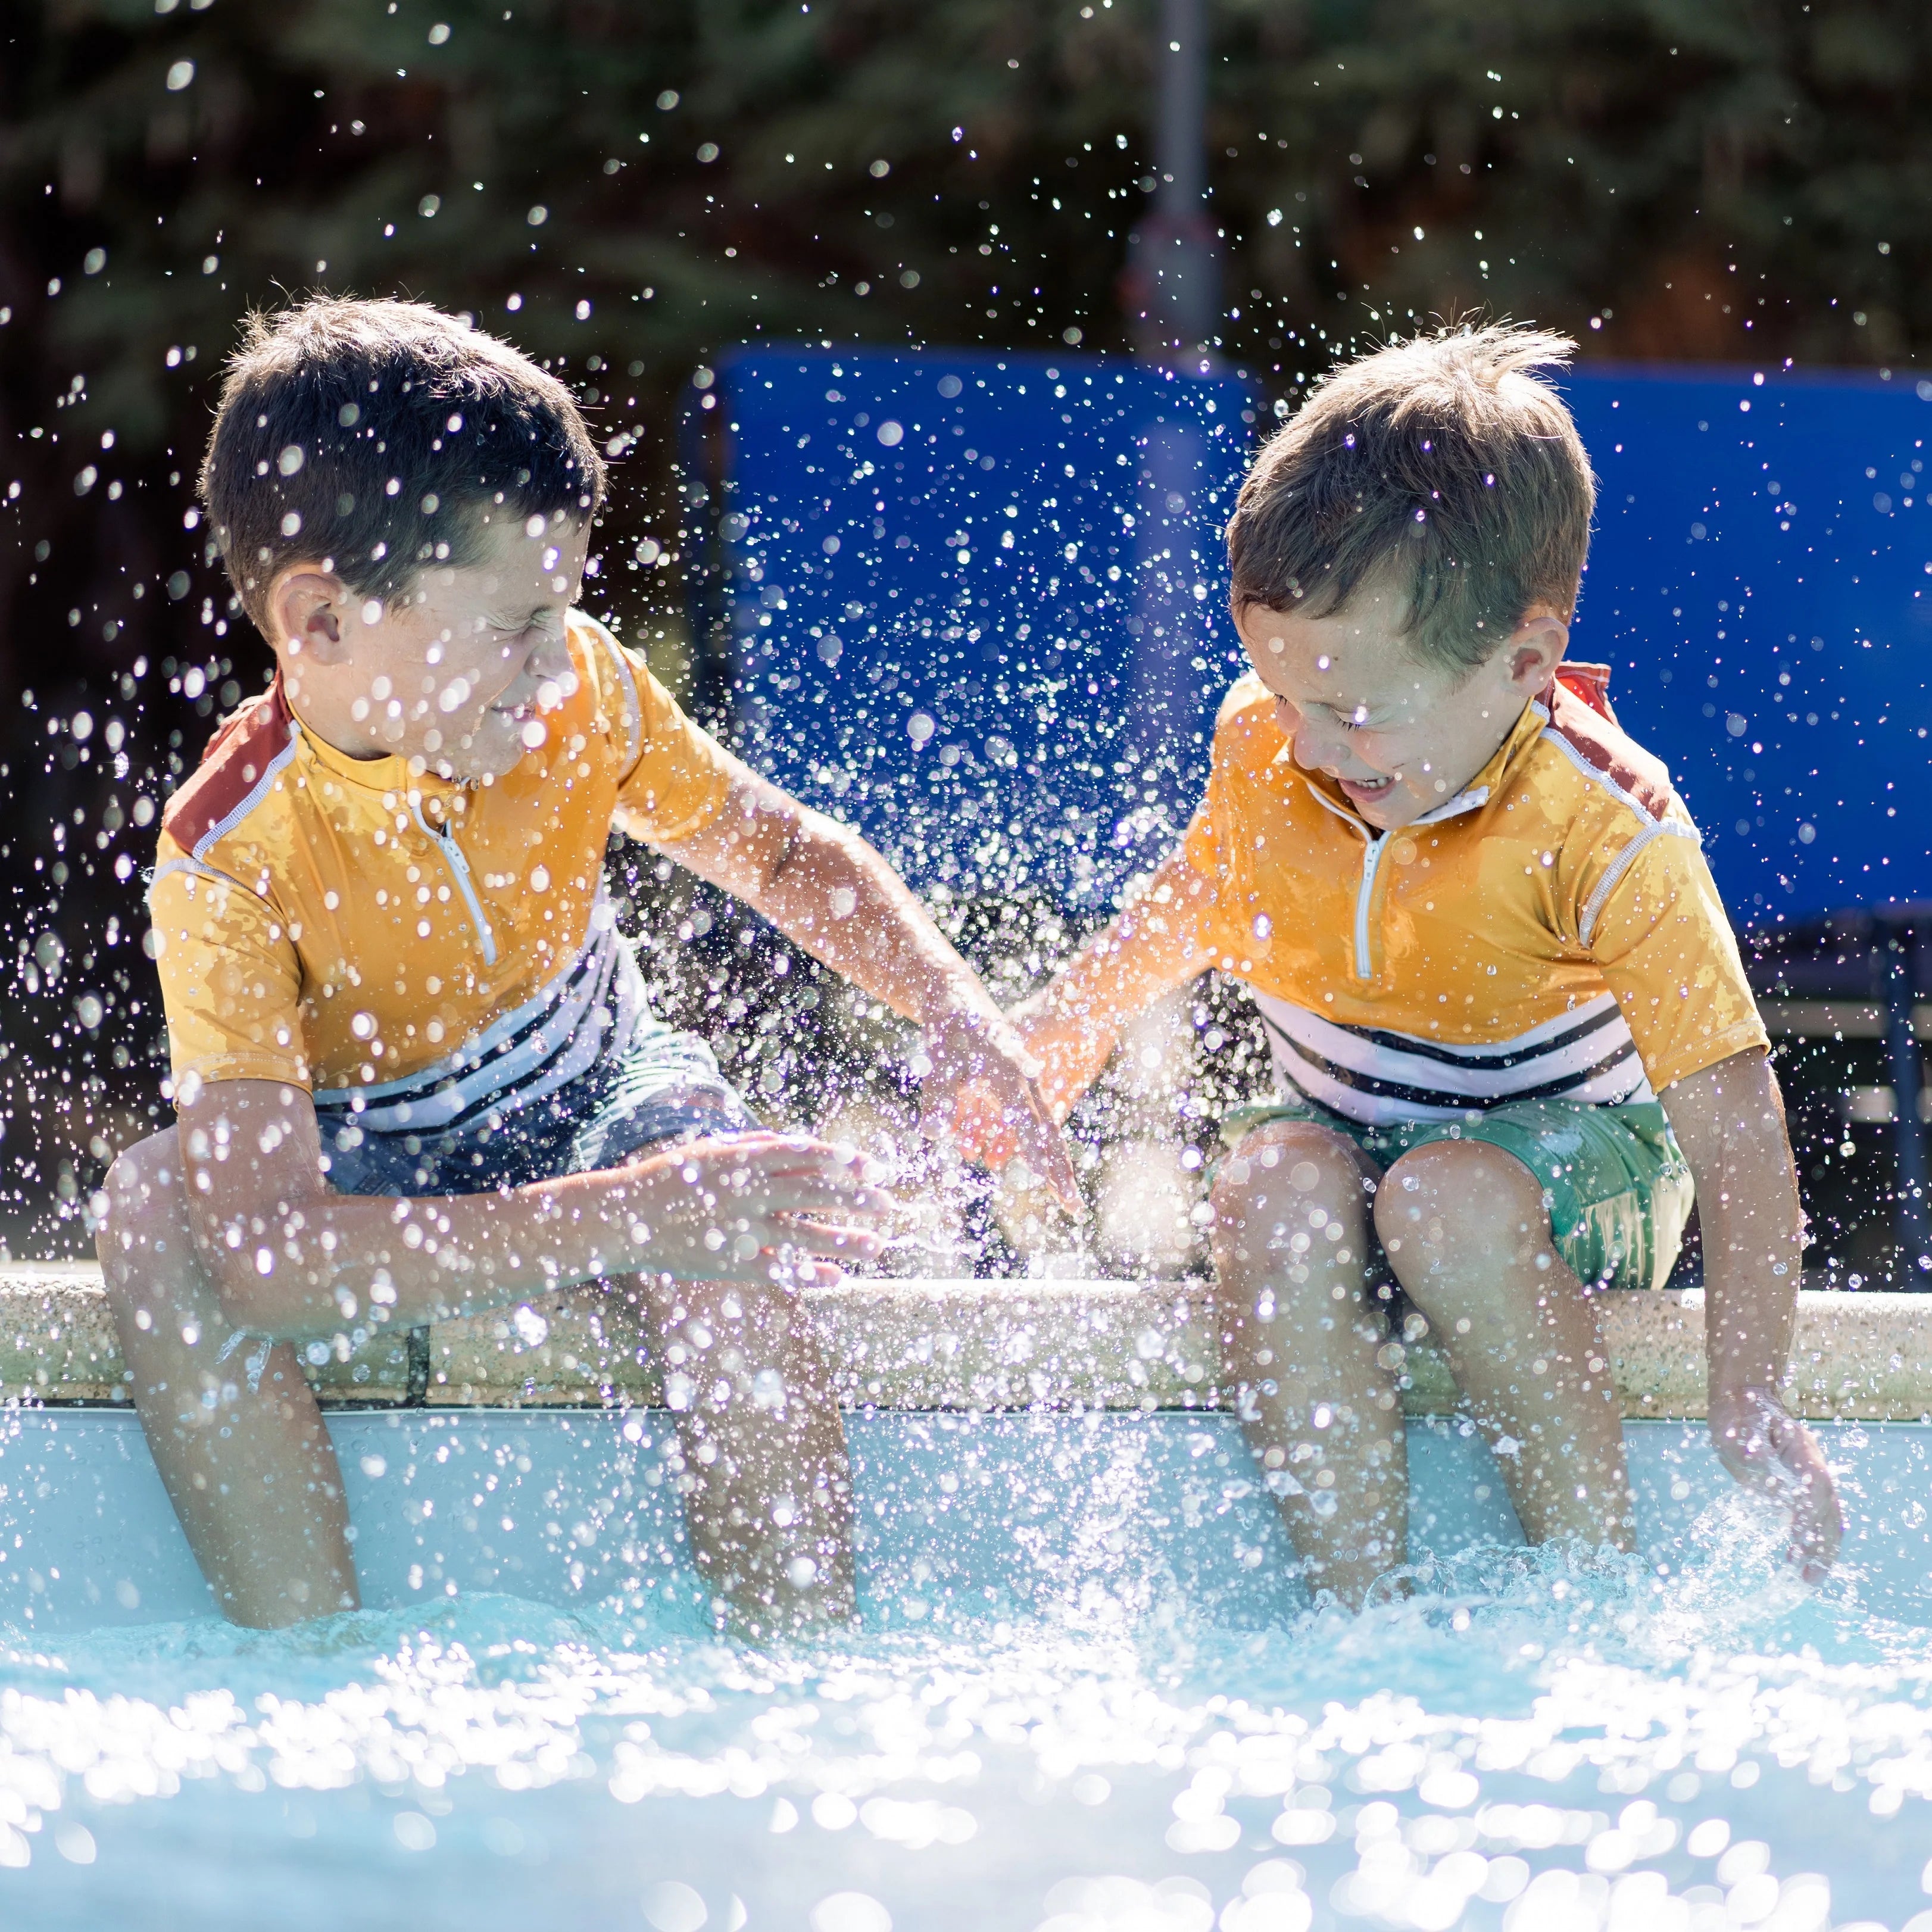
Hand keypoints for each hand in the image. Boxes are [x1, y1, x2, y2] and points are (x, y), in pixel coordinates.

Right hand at [603, 1134, 896, 1280]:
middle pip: (814, 1194)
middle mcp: (746, 1193)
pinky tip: (838, 1280)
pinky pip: (779, 1271)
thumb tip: (800, 1143)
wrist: (624, 1217)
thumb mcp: (711, 1150)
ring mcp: (741, 1230)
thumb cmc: (671, 1177)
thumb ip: (755, 1146)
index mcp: (742, 1160)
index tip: (870, 1167)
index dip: (840, 1160)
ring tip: (879, 1246)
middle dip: (855, 1199)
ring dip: (845, 1241)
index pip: (803, 1155)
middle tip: (889, 1204)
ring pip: (804, 1236)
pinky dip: (810, 1276)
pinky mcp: (732, 1262)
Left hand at [916, 1010, 1083, 1215]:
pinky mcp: (1012, 1081)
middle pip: (1048, 1133)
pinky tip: (1027, 1162)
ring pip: (1041, 1126)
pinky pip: (1025, 1117)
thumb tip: (935, 1135)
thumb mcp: (940, 1059)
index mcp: (1012, 1077)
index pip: (1033, 1129)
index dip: (1045, 1163)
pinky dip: (1028, 1142)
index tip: (1059, 1191)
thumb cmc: (949, 1024)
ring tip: (1062, 1193)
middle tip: (1074, 1207)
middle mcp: (1025, 1081)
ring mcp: (1023, 1080)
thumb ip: (939, 1097)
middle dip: (1059, 1171)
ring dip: (1048, 1161)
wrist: (954, 994)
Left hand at [1708, 1383, 1842, 1583]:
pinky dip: (1814, 1541)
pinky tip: (1806, 1564)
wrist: (1744, 1397)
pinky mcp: (1800, 1487)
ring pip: (1828, 1518)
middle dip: (1822, 1545)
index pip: (1815, 1488)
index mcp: (1801, 1449)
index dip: (1809, 1516)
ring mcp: (1811, 1476)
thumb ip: (1748, 1447)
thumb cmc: (1738, 1411)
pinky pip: (1815, 1518)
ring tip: (1809, 1580)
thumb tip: (1758, 1466)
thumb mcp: (1736, 1425)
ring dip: (1822, 1550)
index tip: (1798, 1542)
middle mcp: (1813, 1465)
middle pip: (1829, 1509)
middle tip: (1808, 1577)